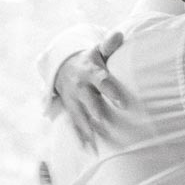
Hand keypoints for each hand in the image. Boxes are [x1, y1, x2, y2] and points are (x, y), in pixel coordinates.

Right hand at [54, 31, 128, 147]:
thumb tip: (119, 34)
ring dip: (88, 130)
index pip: (101, 80)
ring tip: (97, 144)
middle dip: (96, 112)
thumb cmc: (90, 60)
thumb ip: (109, 45)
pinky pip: (74, 124)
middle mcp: (80, 87)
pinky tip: (87, 150)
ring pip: (81, 116)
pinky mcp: (70, 110)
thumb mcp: (97, 50)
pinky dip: (80, 137)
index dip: (110, 90)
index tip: (121, 102)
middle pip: (89, 101)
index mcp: (89, 71)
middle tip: (105, 123)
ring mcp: (73, 100)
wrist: (63, 67)